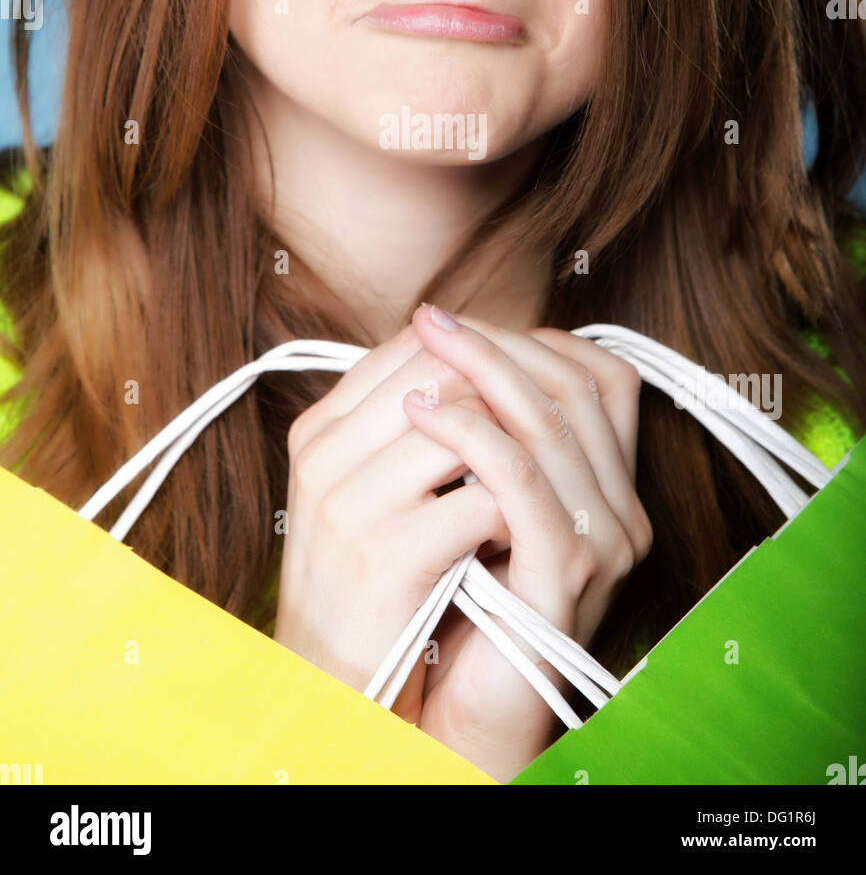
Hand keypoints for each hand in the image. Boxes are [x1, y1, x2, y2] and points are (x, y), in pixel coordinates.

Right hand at [272, 320, 507, 720]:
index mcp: (318, 432)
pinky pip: (480, 504)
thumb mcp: (364, 493)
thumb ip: (403, 431)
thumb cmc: (366, 586)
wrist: (334, 693)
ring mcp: (351, 506)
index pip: (409, 347)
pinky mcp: (387, 559)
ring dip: (518, 448)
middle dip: (507, 392)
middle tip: (546, 422)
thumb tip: (480, 366)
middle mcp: (325, 456)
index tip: (522, 379)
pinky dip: (515, 512)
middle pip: (441, 371)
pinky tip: (524, 531)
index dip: (480, 354)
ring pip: (469, 427)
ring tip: (543, 474)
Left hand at [403, 305, 651, 781]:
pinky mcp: (564, 575)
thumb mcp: (478, 504)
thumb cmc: (459, 604)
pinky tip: (420, 412)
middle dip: (498, 342)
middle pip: (574, 389)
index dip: (532, 339)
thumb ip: (490, 440)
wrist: (457, 712)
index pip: (598, 379)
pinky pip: (521, 482)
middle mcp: (621, 512)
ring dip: (480, 372)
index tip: (459, 322)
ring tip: (421, 349)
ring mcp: (601, 544)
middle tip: (430, 319)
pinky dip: (470, 433)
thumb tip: (448, 353)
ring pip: (551, 423)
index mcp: (610, 490)